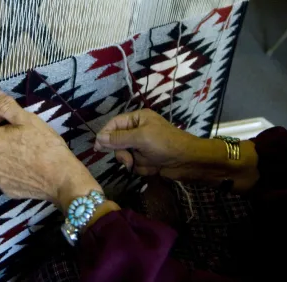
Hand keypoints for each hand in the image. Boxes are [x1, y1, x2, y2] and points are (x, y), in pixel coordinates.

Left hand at [0, 86, 101, 211]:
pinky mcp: (6, 189)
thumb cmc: (47, 145)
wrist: (62, 178)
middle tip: (21, 132)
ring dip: (5, 150)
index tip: (7, 116)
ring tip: (26, 149)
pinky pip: (3, 173)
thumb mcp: (28, 120)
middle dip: (0, 133)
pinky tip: (27, 165)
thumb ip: (5, 105)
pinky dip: (11, 167)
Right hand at [94, 109, 209, 179]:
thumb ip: (119, 138)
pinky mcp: (148, 158)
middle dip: (122, 152)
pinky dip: (143, 167)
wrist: (188, 162)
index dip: (105, 134)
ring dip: (134, 161)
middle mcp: (138, 130)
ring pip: (126, 155)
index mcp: (137, 119)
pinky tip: (153, 167)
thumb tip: (98, 138)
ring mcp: (143, 145)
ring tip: (144, 163)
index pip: (114, 124)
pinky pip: (136, 164)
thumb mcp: (141, 138)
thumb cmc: (166, 144)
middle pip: (117, 141)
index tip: (97, 147)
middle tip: (128, 160)